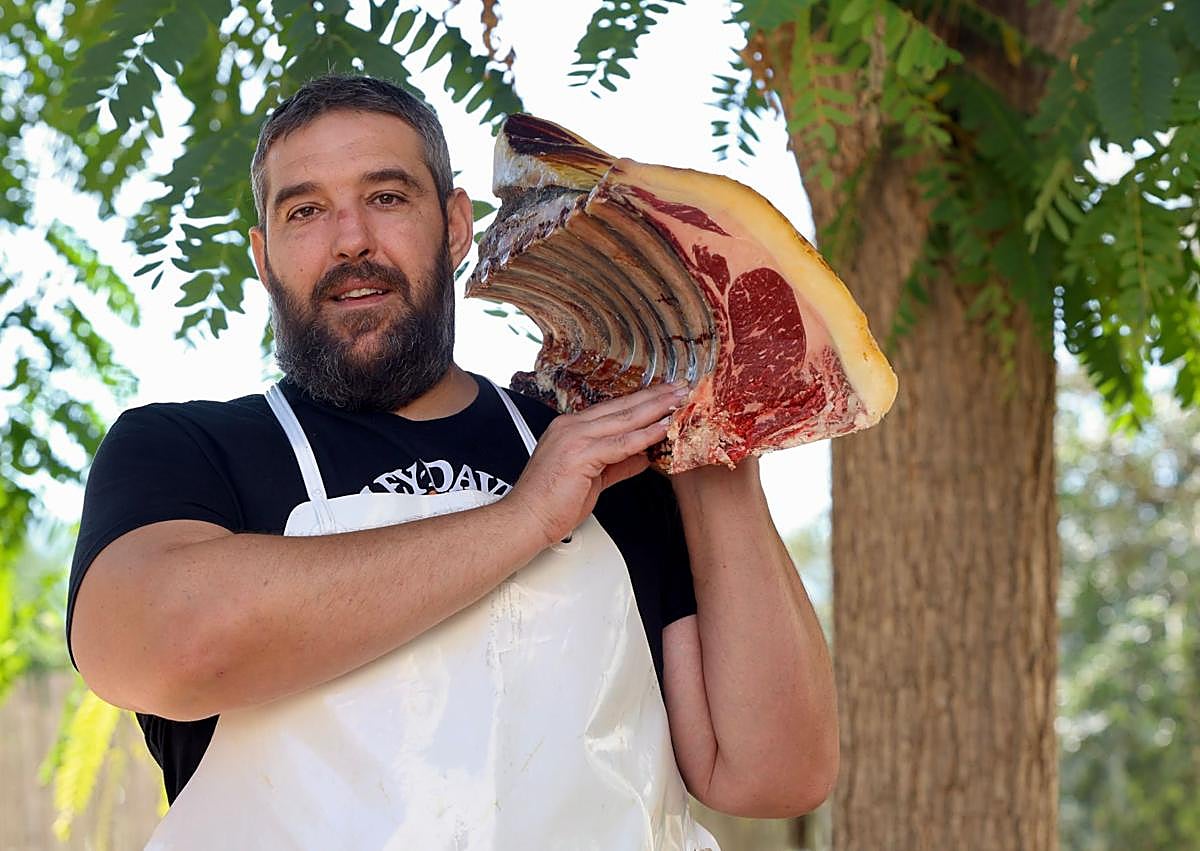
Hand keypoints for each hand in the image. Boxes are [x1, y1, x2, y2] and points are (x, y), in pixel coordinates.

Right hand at [505, 382, 689, 546]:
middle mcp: (571, 427)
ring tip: (678, 402)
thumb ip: (619, 464)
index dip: (642, 400)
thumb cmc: (551, 503)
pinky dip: (644, 436)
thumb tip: (642, 457)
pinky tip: (662, 429)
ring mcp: (574, 438)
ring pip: (624, 420)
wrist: (527, 520)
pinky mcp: (580, 454)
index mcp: (570, 428)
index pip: (613, 409)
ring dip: (654, 410)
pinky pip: (620, 443)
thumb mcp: (593, 478)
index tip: (665, 395)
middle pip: (622, 407)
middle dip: (654, 397)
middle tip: (680, 388)